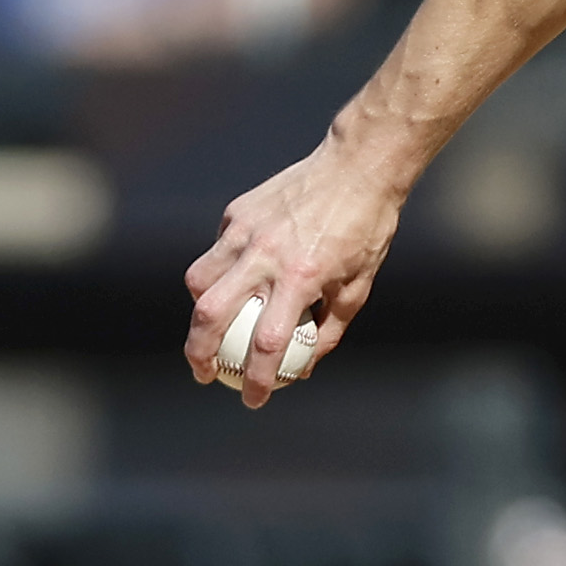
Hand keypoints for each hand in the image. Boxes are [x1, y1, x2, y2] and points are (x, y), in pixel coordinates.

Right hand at [184, 144, 403, 407]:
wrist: (359, 166)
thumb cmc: (367, 228)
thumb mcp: (359, 285)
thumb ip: (329, 329)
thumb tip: (304, 368)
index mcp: (302, 276)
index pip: (268, 343)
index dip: (259, 379)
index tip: (254, 399)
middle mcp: (266, 255)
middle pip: (209, 315)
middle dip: (198, 354)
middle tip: (204, 374)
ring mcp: (246, 231)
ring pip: (199, 281)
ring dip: (201, 310)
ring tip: (213, 327)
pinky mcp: (237, 212)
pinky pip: (216, 251)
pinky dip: (220, 271)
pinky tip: (237, 278)